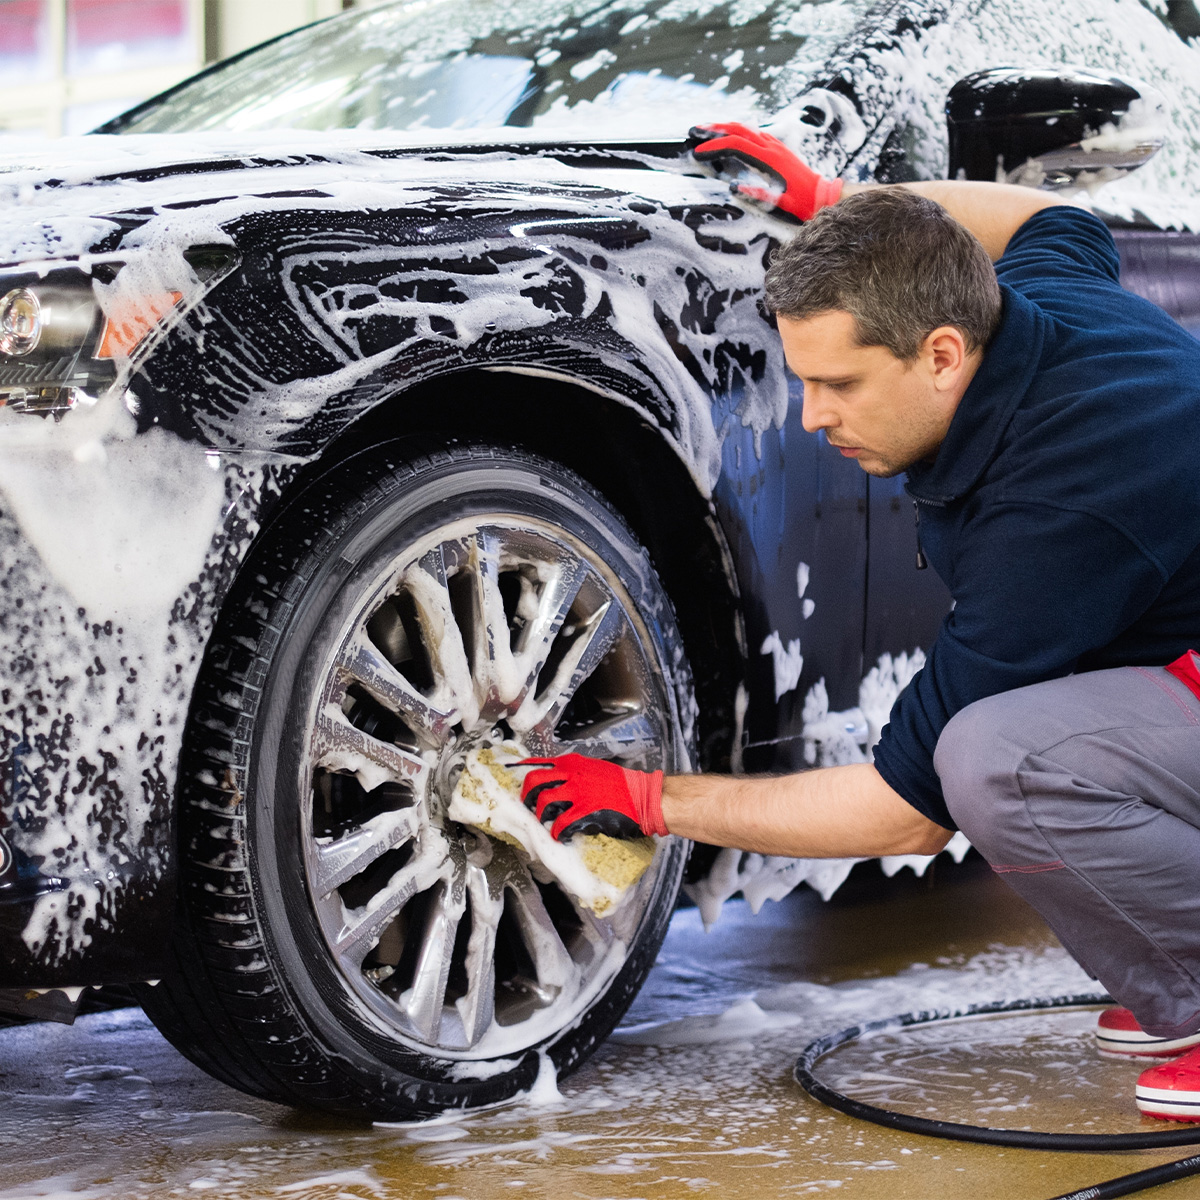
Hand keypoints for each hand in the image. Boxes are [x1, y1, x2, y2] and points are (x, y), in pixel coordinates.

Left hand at [517, 755, 666, 841]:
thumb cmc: (622, 785)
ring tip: (545, 823)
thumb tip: (555, 782)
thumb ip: (574, 773)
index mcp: (572, 763)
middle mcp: (572, 774)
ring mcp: (578, 792)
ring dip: (540, 815)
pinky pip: (561, 823)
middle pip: (534, 781)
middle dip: (526, 796)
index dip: (520, 771)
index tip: (509, 777)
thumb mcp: (594, 769)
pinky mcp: (585, 811)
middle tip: (527, 807)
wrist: (643, 797)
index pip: (538, 763)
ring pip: (544, 802)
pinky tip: (560, 836)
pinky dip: (557, 832)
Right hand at [688, 122, 842, 221]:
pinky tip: (731, 135)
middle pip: (739, 128)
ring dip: (726, 126)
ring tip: (708, 129)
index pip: (736, 145)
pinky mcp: (778, 147)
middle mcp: (772, 146)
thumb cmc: (800, 202)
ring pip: (747, 128)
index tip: (698, 152)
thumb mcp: (778, 203)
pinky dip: (739, 131)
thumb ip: (756, 194)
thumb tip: (732, 188)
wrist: (821, 195)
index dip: (715, 146)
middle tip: (695, 130)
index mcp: (769, 159)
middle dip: (715, 128)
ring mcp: (776, 145)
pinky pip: (755, 133)